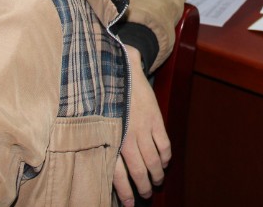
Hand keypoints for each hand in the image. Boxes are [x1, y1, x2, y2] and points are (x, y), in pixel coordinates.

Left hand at [113, 47, 170, 206]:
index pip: (118, 173)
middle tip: (147, 194)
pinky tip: (164, 162)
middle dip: (144, 186)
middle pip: (139, 170)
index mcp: (111, 138)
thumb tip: (96, 162)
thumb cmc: (107, 97)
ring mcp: (143, 128)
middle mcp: (127, 136)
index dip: (124, 191)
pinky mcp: (155, 120)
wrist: (122, 69)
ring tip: (157, 181)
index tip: (130, 203)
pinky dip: (165, 157)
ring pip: (154, 160)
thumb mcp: (99, 118)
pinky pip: (164, 145)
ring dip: (157, 174)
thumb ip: (101, 138)